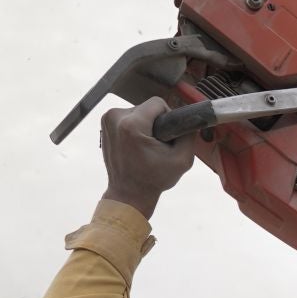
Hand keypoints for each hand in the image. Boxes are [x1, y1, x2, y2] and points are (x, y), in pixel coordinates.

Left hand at [100, 98, 195, 218]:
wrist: (129, 193)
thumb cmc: (152, 180)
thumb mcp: (182, 160)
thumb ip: (189, 136)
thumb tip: (191, 120)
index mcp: (132, 125)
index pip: (158, 104)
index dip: (168, 118)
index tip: (167, 135)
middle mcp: (116, 118)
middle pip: (147, 108)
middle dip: (155, 123)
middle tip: (156, 144)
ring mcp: (107, 120)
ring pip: (137, 111)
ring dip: (145, 125)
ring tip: (145, 146)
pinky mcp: (105, 124)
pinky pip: (127, 117)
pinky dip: (134, 128)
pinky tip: (136, 145)